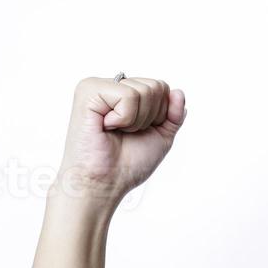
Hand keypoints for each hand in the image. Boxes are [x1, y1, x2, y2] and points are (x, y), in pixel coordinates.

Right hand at [53, 76, 186, 203]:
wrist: (106, 182)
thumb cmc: (127, 164)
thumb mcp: (161, 136)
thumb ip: (173, 114)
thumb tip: (178, 91)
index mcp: (125, 93)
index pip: (160, 87)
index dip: (160, 115)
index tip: (139, 131)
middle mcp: (111, 85)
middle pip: (155, 86)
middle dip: (150, 117)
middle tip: (126, 132)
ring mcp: (98, 86)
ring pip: (144, 90)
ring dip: (137, 120)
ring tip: (116, 131)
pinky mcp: (89, 91)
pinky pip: (128, 95)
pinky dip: (125, 118)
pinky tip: (107, 127)